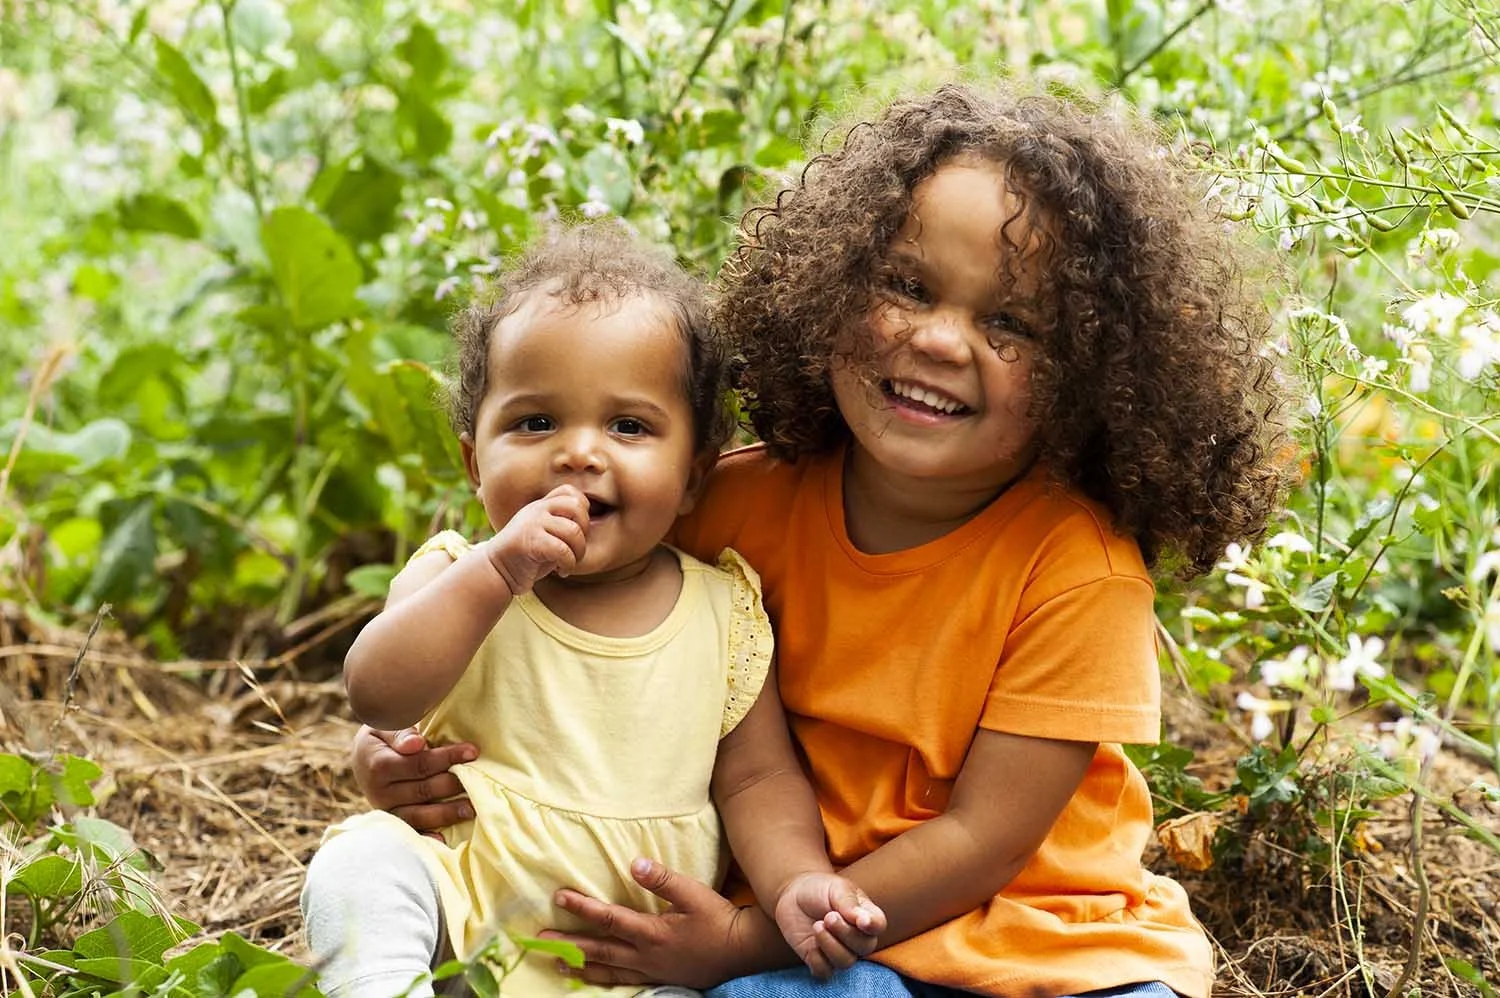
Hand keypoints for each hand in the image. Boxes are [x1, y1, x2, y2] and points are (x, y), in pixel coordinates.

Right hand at [352, 725, 476, 832]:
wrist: (364, 756)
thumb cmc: (382, 736)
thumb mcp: (384, 726)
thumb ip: (400, 733)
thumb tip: (415, 744)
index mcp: (378, 764)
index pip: (418, 763)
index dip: (447, 757)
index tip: (472, 751)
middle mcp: (379, 792)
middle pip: (422, 790)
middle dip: (452, 785)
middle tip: (478, 778)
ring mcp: (385, 809)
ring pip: (418, 815)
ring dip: (446, 813)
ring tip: (471, 808)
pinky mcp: (392, 820)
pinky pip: (410, 831)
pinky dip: (426, 836)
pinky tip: (443, 839)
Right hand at [485, 485, 589, 593]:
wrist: (495, 571)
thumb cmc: (526, 556)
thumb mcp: (543, 533)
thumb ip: (561, 522)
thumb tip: (593, 517)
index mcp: (541, 505)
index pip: (570, 492)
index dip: (582, 510)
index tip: (575, 532)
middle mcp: (536, 510)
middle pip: (577, 508)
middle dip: (585, 531)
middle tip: (576, 548)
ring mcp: (532, 523)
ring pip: (574, 531)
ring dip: (578, 553)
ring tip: (568, 563)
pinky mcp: (529, 541)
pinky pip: (563, 550)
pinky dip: (568, 564)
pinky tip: (561, 571)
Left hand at [539, 858, 768, 988]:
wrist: (741, 951)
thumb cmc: (718, 918)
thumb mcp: (693, 893)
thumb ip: (663, 879)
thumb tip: (634, 863)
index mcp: (651, 932)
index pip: (608, 918)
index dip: (582, 908)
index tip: (559, 898)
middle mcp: (646, 954)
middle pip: (599, 950)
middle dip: (569, 944)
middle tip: (542, 942)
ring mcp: (652, 970)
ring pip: (609, 970)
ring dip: (582, 967)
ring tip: (560, 965)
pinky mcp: (660, 978)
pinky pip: (626, 981)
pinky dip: (606, 980)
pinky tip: (598, 978)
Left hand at [773, 872, 884, 976]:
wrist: (794, 895)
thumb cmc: (821, 889)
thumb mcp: (836, 888)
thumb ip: (850, 904)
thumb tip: (866, 922)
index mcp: (866, 915)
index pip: (878, 925)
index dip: (873, 926)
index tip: (861, 921)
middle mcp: (857, 937)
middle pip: (864, 947)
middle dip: (845, 933)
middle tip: (828, 917)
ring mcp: (840, 950)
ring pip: (845, 962)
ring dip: (830, 944)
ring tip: (817, 925)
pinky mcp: (820, 960)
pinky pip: (825, 971)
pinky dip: (817, 959)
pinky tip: (811, 943)